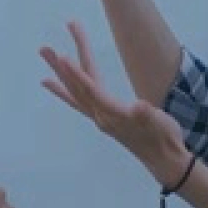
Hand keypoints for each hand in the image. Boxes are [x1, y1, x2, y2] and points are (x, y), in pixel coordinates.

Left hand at [40, 22, 190, 185]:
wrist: (164, 159)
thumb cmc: (163, 137)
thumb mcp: (159, 123)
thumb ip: (147, 115)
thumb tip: (140, 108)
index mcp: (112, 114)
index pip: (90, 90)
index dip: (77, 74)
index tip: (63, 57)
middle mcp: (100, 116)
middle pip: (77, 87)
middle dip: (61, 66)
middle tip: (43, 48)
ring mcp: (99, 117)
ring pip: (74, 92)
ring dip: (59, 73)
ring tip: (45, 55)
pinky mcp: (103, 118)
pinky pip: (77, 101)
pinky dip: (64, 90)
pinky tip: (54, 83)